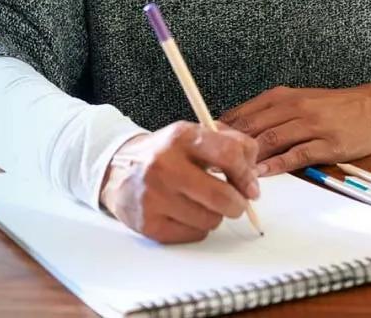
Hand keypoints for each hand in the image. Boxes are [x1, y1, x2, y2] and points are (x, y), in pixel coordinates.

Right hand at [99, 121, 259, 243]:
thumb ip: (230, 144)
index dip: (247, 174)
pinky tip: (185, 213)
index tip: (251, 186)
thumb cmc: (166, 153)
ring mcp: (153, 196)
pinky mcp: (148, 223)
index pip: (228, 154)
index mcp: (181, 137)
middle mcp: (164, 165)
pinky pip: (193, 234)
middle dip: (238, 203)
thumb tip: (253, 174)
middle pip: (221, 195)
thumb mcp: (194, 136)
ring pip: (210, 219)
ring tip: (201, 203)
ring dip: (215, 215)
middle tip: (236, 203)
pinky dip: (197, 227)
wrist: (117, 170)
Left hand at [219, 82, 370, 175]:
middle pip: (252, 127)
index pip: (243, 113)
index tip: (202, 146)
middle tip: (208, 164)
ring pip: (271, 140)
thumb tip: (236, 130)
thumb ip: (269, 114)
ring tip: (229, 174)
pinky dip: (276, 165)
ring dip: (248, 159)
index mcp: (282, 97)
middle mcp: (294, 107)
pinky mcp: (327, 144)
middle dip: (228, 146)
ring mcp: (311, 125)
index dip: (220, 131)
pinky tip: (262, 175)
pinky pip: (296, 154)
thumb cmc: (334, 107)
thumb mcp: (299, 101)